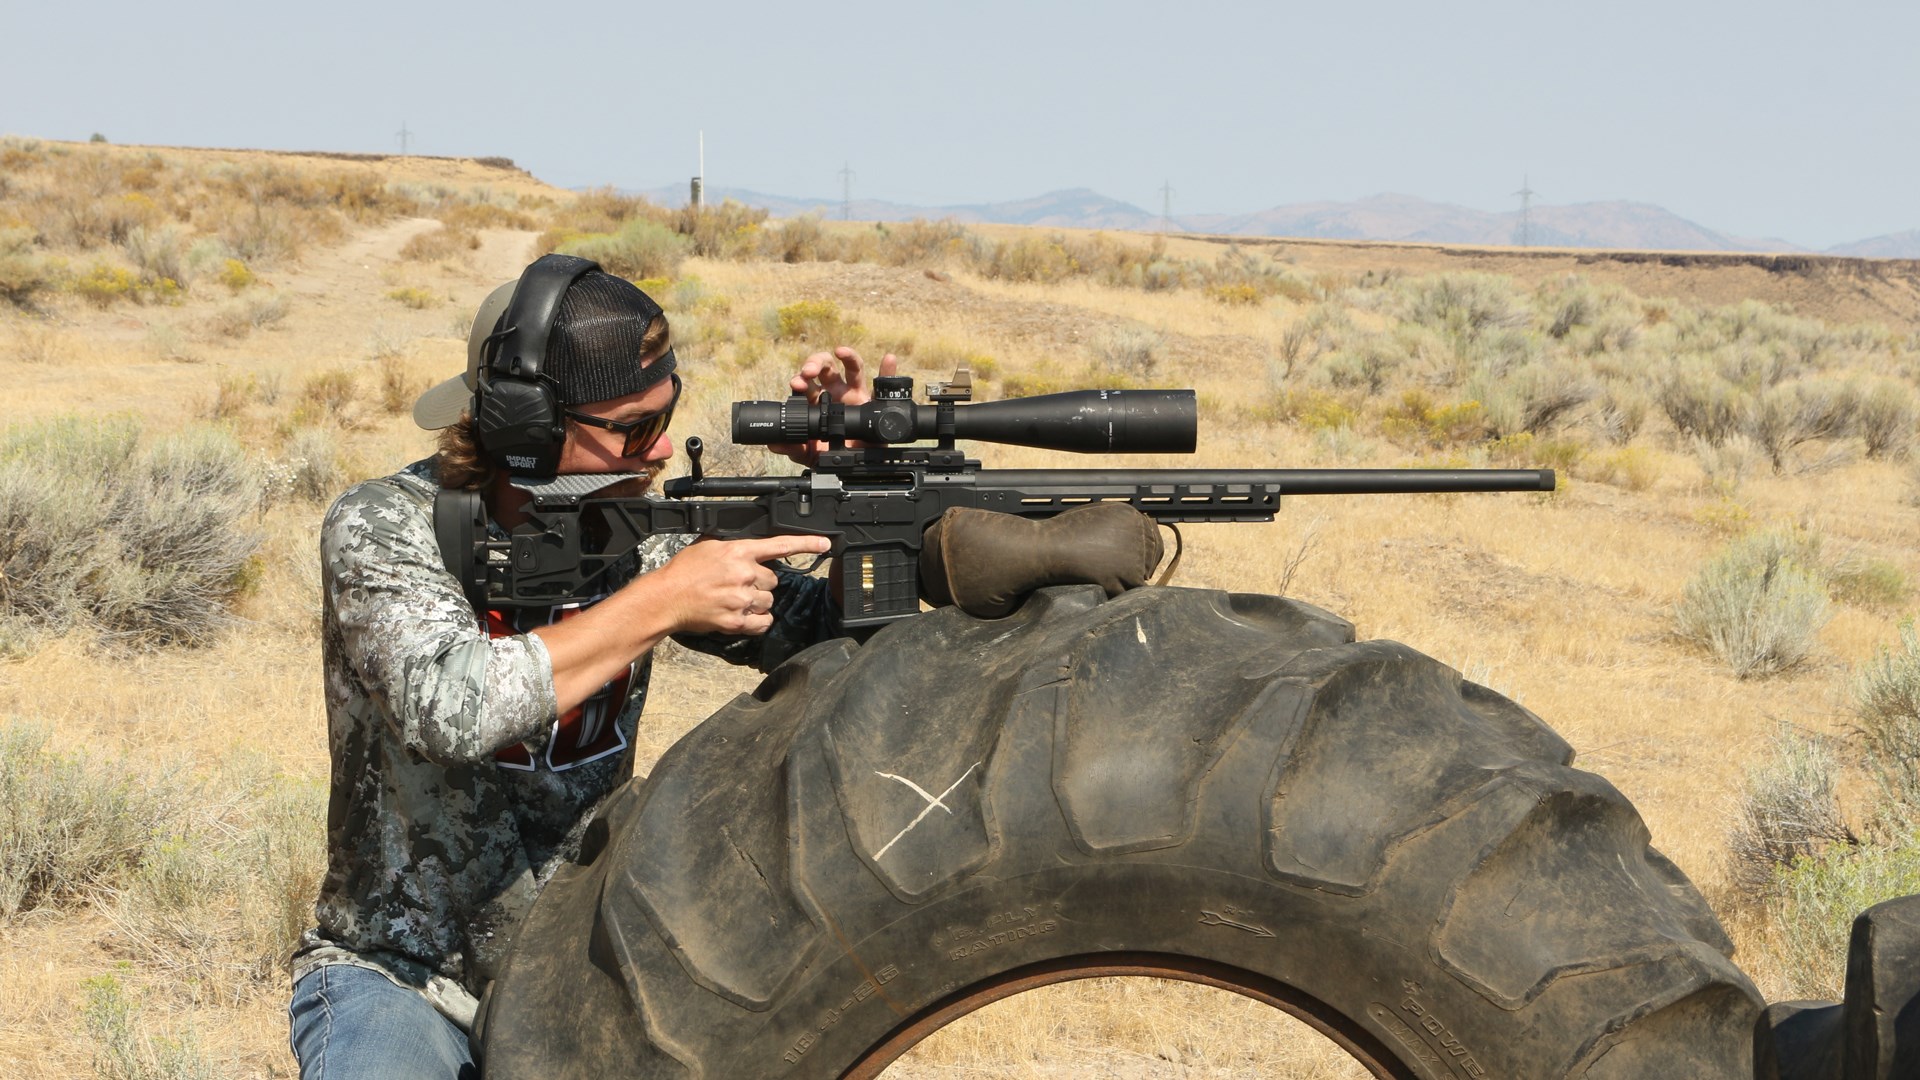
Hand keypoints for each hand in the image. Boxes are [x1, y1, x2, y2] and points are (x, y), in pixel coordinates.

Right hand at [652, 535, 831, 634]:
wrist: (666, 598)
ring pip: (768, 601)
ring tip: (734, 599)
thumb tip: (750, 547)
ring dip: (757, 602)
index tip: (826, 543)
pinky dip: (757, 621)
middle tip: (738, 584)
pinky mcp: (737, 621)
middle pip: (773, 580)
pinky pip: (763, 622)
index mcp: (739, 552)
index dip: (807, 544)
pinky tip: (743, 615)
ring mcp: (742, 599)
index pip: (780, 545)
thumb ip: (734, 546)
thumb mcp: (709, 546)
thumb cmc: (683, 572)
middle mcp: (744, 574)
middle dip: (759, 582)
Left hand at [771, 346, 899, 465]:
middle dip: (815, 364)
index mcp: (816, 401)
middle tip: (810, 371)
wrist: (853, 467)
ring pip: (851, 367)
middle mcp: (835, 392)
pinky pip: (883, 383)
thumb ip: (791, 447)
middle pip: (825, 368)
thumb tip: (773, 444)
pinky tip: (888, 360)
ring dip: (846, 356)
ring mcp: (854, 394)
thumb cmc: (830, 455)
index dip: (800, 380)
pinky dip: (888, 371)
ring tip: (840, 352)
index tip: (797, 384)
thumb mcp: (808, 454)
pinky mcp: (873, 401)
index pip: (806, 383)